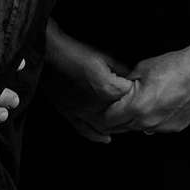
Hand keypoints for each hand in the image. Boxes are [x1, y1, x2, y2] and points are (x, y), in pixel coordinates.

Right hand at [43, 21, 132, 142]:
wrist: (47, 53)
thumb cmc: (73, 52)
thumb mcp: (102, 56)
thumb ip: (119, 69)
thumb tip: (130, 77)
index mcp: (109, 89)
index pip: (132, 99)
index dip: (138, 96)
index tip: (141, 94)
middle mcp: (97, 105)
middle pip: (121, 117)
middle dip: (129, 114)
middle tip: (136, 110)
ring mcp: (82, 111)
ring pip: (105, 126)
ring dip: (115, 126)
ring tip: (124, 124)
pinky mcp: (69, 112)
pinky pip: (84, 129)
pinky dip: (95, 135)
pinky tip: (104, 138)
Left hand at [101, 46, 189, 134]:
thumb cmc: (173, 67)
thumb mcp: (140, 69)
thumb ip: (125, 85)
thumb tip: (117, 90)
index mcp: (137, 107)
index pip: (109, 120)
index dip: (100, 116)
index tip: (97, 111)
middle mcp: (149, 122)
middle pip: (122, 128)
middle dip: (115, 119)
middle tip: (113, 107)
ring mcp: (163, 127)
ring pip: (139, 129)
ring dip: (133, 120)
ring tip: (136, 103)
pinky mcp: (176, 128)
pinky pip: (155, 127)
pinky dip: (150, 120)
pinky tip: (154, 105)